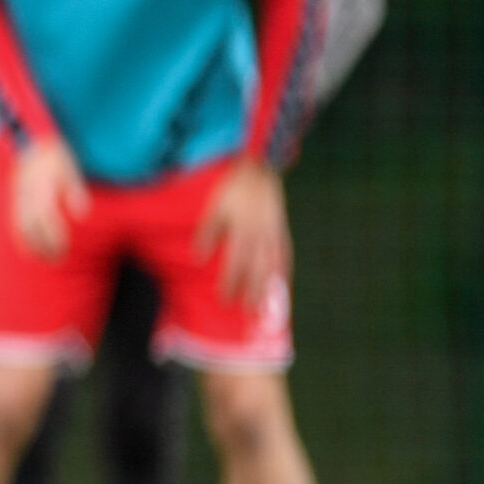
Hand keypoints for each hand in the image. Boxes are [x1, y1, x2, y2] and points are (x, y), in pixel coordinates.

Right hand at [11, 137, 89, 259]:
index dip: (53, 236)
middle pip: (32, 227)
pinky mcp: (15, 203)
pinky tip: (33, 250)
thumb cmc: (54, 158)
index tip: (63, 249)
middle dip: (44, 246)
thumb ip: (75, 191)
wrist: (30, 145)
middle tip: (59, 259)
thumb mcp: (69, 168)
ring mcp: (18, 200)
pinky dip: (23, 240)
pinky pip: (15, 225)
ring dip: (33, 246)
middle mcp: (26, 196)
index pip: (45, 218)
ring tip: (47, 259)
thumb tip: (83, 215)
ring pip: (22, 228)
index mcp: (40, 187)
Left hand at [196, 158, 290, 308]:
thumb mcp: (215, 207)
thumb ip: (208, 232)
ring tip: (265, 306)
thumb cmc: (231, 189)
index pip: (236, 262)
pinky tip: (280, 284)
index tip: (224, 300)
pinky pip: (284, 254)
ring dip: (268, 286)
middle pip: (257, 269)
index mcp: (243, 229)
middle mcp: (262, 234)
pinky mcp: (281, 229)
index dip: (230, 282)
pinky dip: (283, 270)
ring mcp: (275, 232)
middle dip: (252, 292)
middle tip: (248, 314)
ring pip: (272, 265)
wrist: (259, 170)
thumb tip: (199, 258)